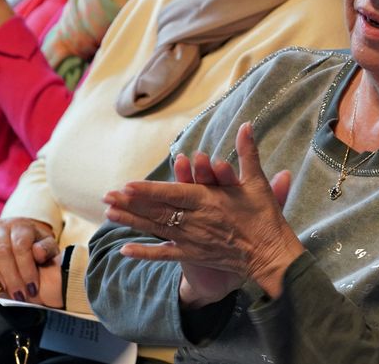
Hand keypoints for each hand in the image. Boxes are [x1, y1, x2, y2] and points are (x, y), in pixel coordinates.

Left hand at [103, 123, 301, 306]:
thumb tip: (246, 124)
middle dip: (131, 203)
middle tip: (107, 196)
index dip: (149, 190)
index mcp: (209, 201)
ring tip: (110, 213)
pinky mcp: (193, 255)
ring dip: (132, 222)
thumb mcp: (257, 182)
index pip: (173, 194)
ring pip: (156, 229)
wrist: (271, 255)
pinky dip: (145, 253)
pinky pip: (165, 254)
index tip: (127, 186)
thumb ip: (247, 152)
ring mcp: (192, 240)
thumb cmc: (265, 217)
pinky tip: (125, 250)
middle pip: (157, 211)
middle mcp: (196, 221)